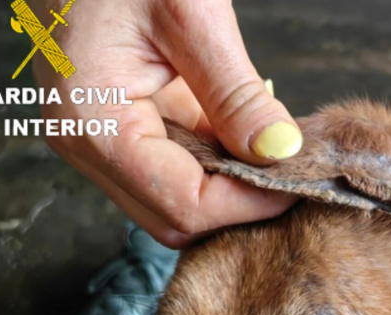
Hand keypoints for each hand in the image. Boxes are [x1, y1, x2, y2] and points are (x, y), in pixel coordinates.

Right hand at [33, 0, 301, 247]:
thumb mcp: (188, 15)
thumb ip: (235, 91)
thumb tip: (280, 151)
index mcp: (94, 125)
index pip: (184, 205)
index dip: (248, 204)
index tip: (301, 182)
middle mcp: (88, 145)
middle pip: (175, 218)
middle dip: (239, 206)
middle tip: (296, 176)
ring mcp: (101, 139)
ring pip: (176, 200)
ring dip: (229, 189)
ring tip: (280, 160)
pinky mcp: (120, 126)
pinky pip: (174, 167)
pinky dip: (217, 164)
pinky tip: (252, 141)